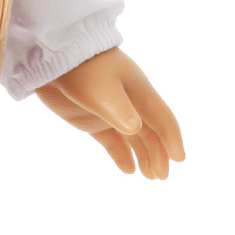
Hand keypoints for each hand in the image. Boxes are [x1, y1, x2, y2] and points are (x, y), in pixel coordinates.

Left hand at [34, 47, 184, 180]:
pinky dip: (121, 153)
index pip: (162, 119)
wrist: (55, 58)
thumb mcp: (103, 91)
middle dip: (158, 153)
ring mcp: (112, 111)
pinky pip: (112, 140)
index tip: (179, 159)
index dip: (172, 139)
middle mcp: (130, 103)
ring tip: (149, 175)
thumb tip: (136, 130)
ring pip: (134, 138)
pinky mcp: (93, 119)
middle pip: (151, 132)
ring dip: (143, 154)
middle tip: (161, 176)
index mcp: (140, 93)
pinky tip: (128, 168)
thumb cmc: (84, 70)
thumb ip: (120, 111)